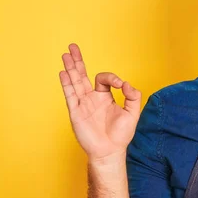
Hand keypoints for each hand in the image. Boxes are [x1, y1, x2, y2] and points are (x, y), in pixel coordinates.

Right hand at [59, 43, 141, 160]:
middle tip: (72, 47)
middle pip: (83, 75)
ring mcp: (83, 104)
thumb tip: (126, 83)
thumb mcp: (133, 113)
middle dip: (78, 61)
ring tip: (66, 54)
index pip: (104, 79)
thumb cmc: (121, 134)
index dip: (112, 78)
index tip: (120, 85)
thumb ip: (133, 96)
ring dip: (70, 68)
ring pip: (75, 82)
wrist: (110, 151)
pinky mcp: (76, 113)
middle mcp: (92, 98)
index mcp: (105, 97)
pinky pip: (70, 96)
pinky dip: (67, 84)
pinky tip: (64, 72)